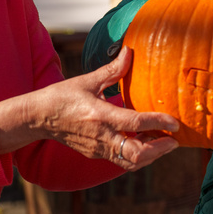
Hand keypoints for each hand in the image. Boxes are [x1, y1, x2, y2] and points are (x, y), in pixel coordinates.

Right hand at [0, 47, 179, 170]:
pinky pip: (121, 161)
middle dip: (159, 149)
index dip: (158, 123)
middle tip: (174, 140)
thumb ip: (113, 70)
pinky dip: (138, 157)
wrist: (37, 118)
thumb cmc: (62, 96)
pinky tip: (147, 144)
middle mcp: (101, 136)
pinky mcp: (96, 154)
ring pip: (130, 162)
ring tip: (165, 143)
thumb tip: (130, 51)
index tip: (175, 123)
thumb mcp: (88, 80)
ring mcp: (98, 148)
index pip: (135, 123)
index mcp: (100, 115)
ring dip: (151, 155)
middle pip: (136, 154)